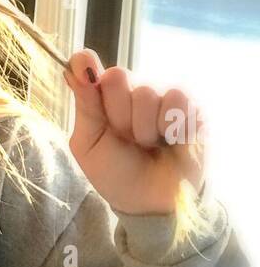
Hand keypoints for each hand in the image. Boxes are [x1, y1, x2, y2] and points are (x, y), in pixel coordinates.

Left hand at [62, 49, 206, 215]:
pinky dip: (169, 127)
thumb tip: (76, 63)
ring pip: (146, 92)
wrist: (150, 203)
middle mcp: (132, 91)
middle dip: (117, 115)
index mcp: (103, 98)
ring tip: (150, 145)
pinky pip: (176, 99)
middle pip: (117, 77)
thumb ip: (85, 105)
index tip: (85, 64)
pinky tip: (171, 141)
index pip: (89, 67)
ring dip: (144, 129)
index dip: (86, 68)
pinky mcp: (191, 105)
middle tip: (126, 139)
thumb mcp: (88, 145)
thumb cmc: (117, 174)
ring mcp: (162, 96)